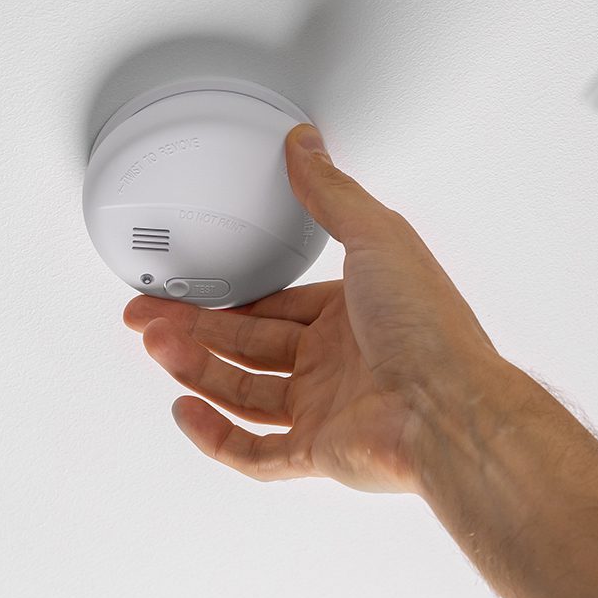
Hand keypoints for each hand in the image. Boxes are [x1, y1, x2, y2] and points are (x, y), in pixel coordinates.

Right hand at [124, 124, 506, 492]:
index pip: (278, 305)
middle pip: (250, 347)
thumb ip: (332, 192)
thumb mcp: (377, 235)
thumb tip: (306, 145)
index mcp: (354, 315)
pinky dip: (215, 436)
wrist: (449, 406)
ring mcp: (328, 410)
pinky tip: (186, 410)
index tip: (189, 286)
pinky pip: (254, 452)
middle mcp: (340, 363)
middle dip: (195, 330)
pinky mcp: (318, 452)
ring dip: (196, 370)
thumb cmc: (430, 327)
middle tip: (148, 315)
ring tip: (157, 344)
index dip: (231, 296)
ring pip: (244, 394)